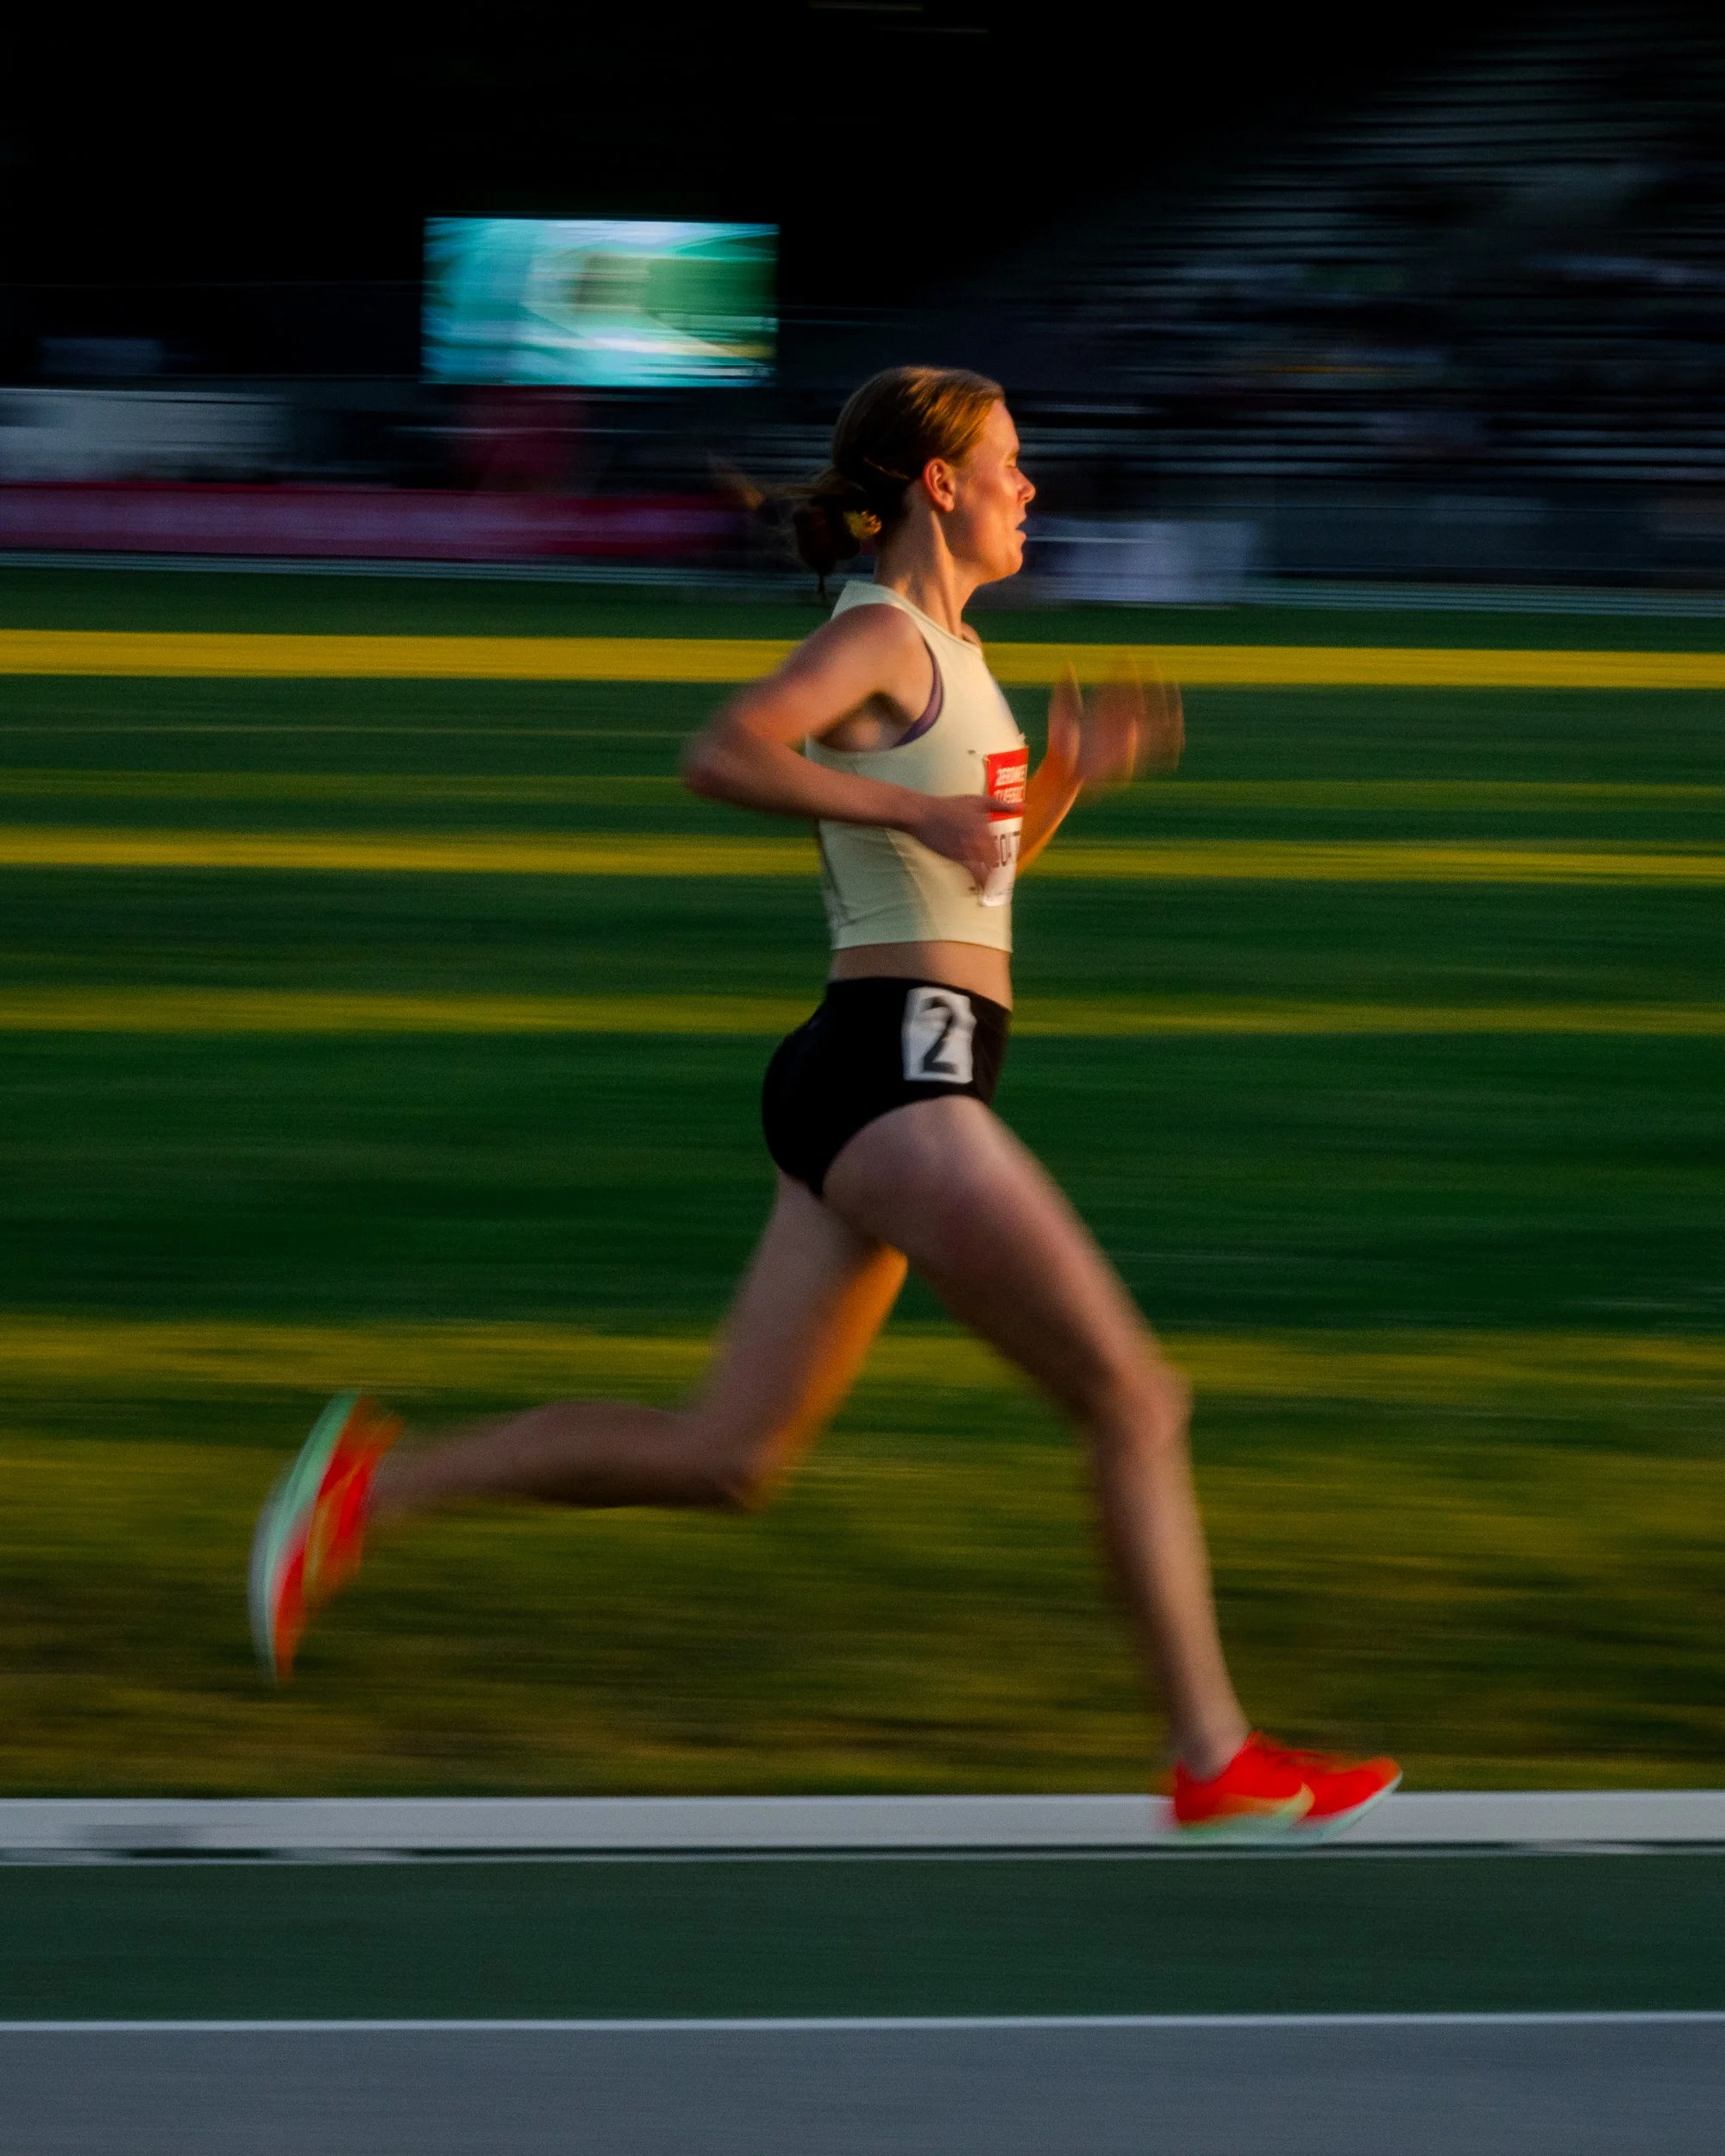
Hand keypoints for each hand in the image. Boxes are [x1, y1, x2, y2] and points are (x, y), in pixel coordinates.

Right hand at [910, 791, 1016, 889]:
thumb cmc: (949, 806)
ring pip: (985, 869)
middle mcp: (978, 839)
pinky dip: (978, 880)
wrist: (923, 814)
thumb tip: (1023, 807)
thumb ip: (1001, 805)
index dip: (1008, 857)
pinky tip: (981, 886)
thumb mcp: (977, 800)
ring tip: (994, 886)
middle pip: (995, 861)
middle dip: (1000, 871)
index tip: (1010, 863)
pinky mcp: (955, 857)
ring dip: (991, 879)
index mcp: (986, 826)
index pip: (1004, 847)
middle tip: (1002, 878)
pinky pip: (972, 872)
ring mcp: (967, 849)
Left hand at [1046, 661, 1182, 790]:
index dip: (1121, 670)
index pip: (1114, 684)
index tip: (1127, 655)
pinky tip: (1176, 727)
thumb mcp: (1060, 714)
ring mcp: (1123, 731)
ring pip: (1146, 713)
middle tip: (1154, 666)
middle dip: (1145, 681)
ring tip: (1173, 690)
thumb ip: (1066, 692)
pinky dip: (1163, 735)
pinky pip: (1149, 740)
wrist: (1063, 769)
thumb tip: (1068, 665)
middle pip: (1133, 695)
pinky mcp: (1129, 747)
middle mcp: (1113, 717)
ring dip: (1159, 702)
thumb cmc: (1058, 742)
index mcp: (1098, 707)